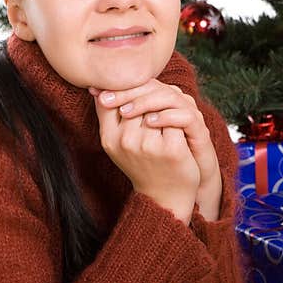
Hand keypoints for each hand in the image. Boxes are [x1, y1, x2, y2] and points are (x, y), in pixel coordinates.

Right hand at [92, 90, 198, 224]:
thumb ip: (109, 116)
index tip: (137, 88)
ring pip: (157, 104)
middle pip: (137, 98)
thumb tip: (99, 86)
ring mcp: (149, 145)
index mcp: (109, 138)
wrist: (164, 196)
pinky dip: (180, 114)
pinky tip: (183, 120)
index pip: (112, 97)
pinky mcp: (172, 148)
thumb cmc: (142, 164)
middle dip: (149, 91)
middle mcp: (126, 141)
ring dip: (166, 101)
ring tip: (173, 104)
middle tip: (160, 91)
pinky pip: (175, 116)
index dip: (125, 88)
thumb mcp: (118, 143)